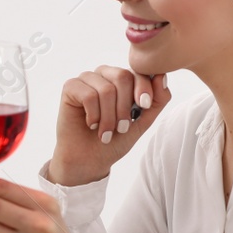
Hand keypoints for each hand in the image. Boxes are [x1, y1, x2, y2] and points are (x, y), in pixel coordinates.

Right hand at [50, 66, 172, 186]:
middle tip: (121, 128)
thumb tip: (161, 76)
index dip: (144, 87)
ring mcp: (87, 79)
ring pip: (106, 89)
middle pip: (123, 77)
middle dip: (124, 107)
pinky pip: (88, 95)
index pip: (138, 72)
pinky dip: (93, 115)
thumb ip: (156, 100)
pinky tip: (91, 125)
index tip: (144, 106)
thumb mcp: (142, 122)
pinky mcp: (71, 87)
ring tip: (105, 132)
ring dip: (108, 117)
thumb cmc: (114, 140)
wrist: (90, 160)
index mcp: (122, 79)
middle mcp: (105, 75)